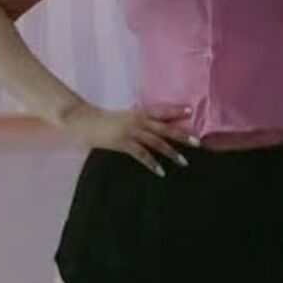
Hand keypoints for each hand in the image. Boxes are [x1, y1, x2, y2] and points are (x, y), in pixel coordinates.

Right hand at [60, 103, 198, 176]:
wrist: (83, 121)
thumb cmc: (103, 121)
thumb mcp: (124, 118)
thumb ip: (138, 122)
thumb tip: (151, 129)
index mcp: (139, 112)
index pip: (161, 110)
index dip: (176, 111)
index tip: (191, 112)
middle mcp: (138, 120)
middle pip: (165, 128)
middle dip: (182, 135)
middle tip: (198, 143)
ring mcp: (131, 131)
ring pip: (157, 142)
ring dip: (172, 152)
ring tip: (184, 162)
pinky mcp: (123, 142)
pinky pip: (142, 154)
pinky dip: (152, 163)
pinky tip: (161, 172)